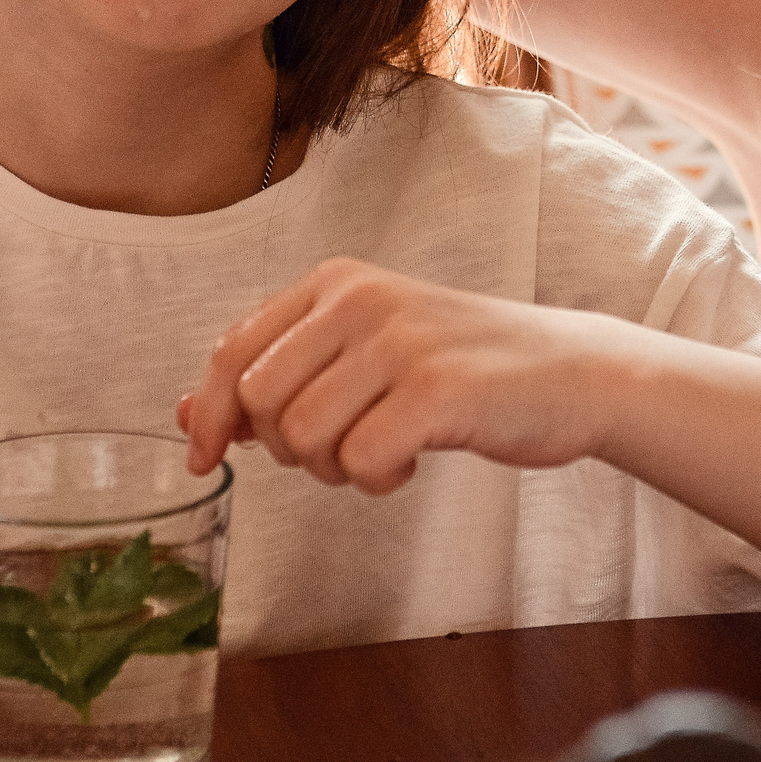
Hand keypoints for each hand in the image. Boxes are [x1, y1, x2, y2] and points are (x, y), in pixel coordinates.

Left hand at [177, 257, 633, 492]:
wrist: (572, 373)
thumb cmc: (464, 368)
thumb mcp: (365, 353)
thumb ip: (282, 375)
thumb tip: (188, 413)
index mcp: (337, 282)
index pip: (232, 352)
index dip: (209, 414)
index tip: (206, 456)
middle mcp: (363, 300)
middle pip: (259, 402)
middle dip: (287, 447)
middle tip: (340, 448)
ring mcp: (401, 342)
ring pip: (304, 436)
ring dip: (335, 468)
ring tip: (382, 451)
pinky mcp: (438, 390)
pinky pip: (361, 461)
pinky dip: (378, 479)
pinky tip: (411, 462)